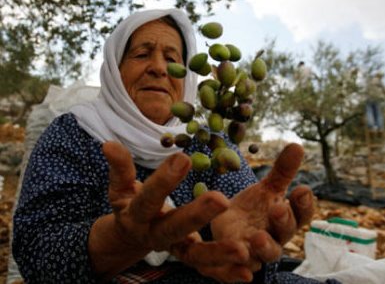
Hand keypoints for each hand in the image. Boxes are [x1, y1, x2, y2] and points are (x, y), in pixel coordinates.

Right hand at [89, 142, 251, 281]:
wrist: (130, 236)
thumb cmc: (130, 205)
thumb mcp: (120, 189)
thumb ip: (120, 169)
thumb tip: (108, 144)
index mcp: (137, 216)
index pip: (149, 199)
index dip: (163, 181)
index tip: (183, 157)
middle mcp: (154, 235)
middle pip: (175, 228)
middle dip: (197, 215)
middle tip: (221, 199)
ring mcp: (172, 250)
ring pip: (194, 257)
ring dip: (217, 254)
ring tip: (242, 249)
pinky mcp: (188, 258)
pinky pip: (206, 270)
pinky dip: (225, 273)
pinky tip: (247, 273)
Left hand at [211, 143, 314, 269]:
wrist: (226, 226)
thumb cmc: (253, 208)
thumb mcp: (266, 189)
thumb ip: (282, 172)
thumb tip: (297, 145)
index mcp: (285, 218)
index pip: (302, 214)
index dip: (303, 204)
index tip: (302, 189)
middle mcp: (275, 238)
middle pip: (285, 234)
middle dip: (283, 221)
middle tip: (279, 208)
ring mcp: (257, 253)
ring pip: (266, 254)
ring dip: (264, 247)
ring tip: (258, 237)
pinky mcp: (236, 263)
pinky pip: (240, 270)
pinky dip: (239, 270)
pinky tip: (238, 260)